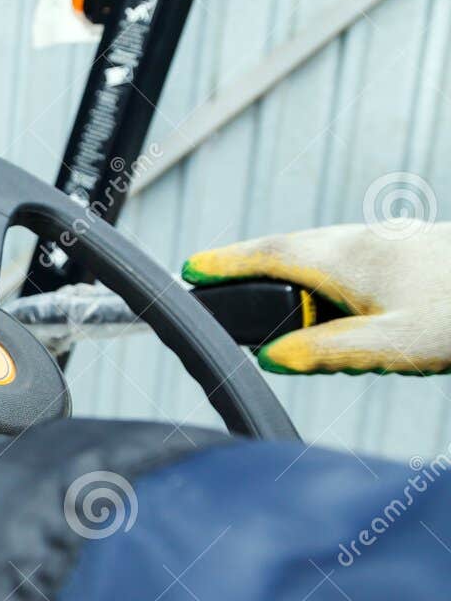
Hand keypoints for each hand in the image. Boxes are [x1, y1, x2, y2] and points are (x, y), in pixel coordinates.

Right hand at [182, 223, 450, 374]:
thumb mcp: (396, 346)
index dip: (225, 264)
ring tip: (267, 292)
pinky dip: (319, 269)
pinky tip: (335, 294)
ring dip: (285, 264)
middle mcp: (363, 243)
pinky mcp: (410, 252)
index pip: (269, 255)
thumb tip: (273, 358)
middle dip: (247, 260)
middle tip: (213, 275)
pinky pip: (346, 255)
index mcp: (347, 261)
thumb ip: (329, 352)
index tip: (190, 269)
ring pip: (320, 249)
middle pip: (289, 246)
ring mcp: (389, 242)